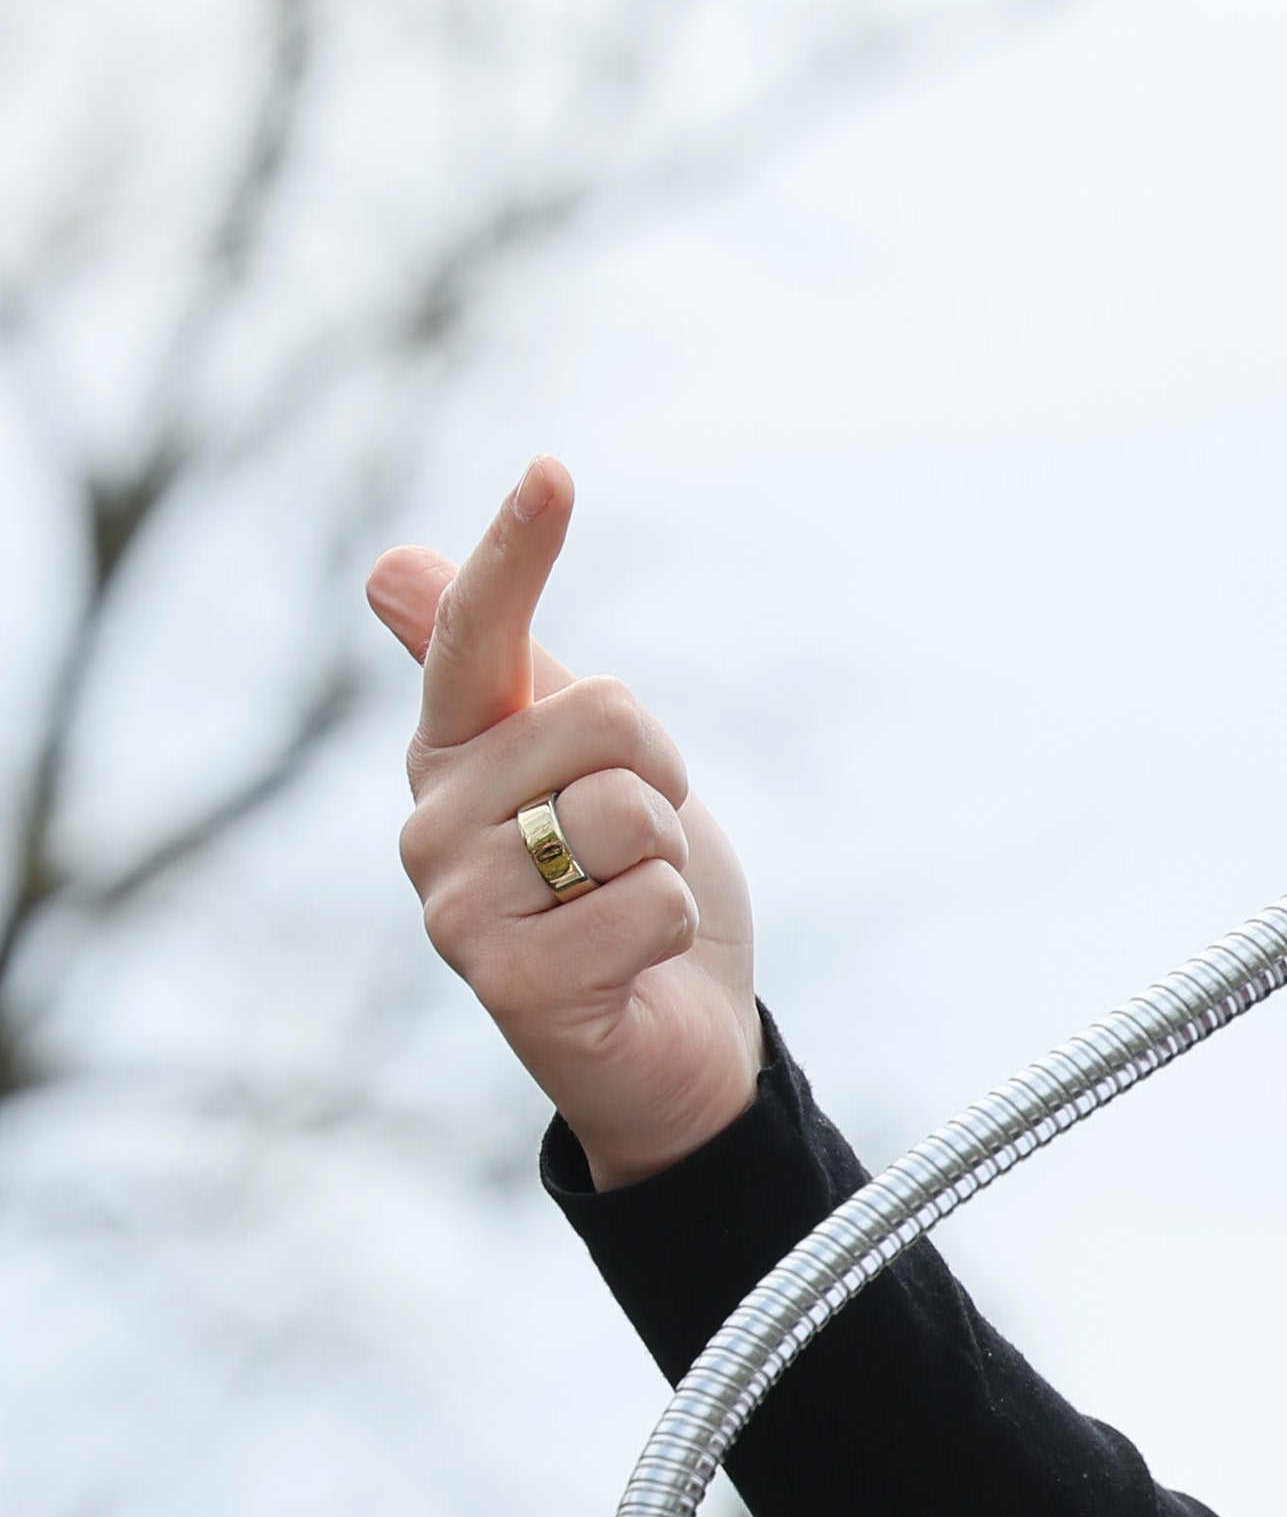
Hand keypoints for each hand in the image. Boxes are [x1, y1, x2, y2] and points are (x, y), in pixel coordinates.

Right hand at [371, 459, 761, 1187]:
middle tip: (633, 848)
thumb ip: (513, 671)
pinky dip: (666, 933)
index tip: (554, 471)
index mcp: (455, 754)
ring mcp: (453, 902)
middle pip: (608, 713)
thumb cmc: (631, 893)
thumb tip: (388, 565)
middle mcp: (431, 820)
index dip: (515, 551)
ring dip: (662, 862)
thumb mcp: (595, 767)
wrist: (669, 1044)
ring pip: (630, 811)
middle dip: (660, 780)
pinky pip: (648, 899)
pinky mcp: (499, 979)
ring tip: (621, 910)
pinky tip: (626, 968)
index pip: (472, 634)